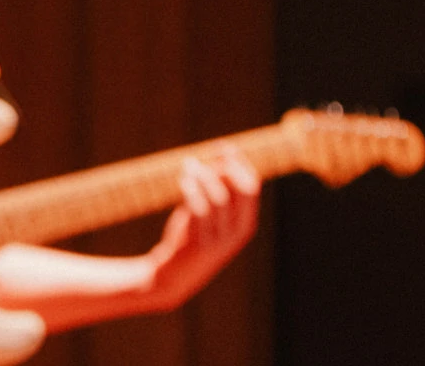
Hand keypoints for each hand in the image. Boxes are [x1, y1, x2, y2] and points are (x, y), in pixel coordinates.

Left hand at [144, 145, 260, 307]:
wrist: (172, 276)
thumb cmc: (190, 239)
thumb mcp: (207, 215)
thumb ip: (214, 192)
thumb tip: (216, 162)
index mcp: (244, 223)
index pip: (252, 187)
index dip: (239, 163)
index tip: (224, 146)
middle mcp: (237, 232)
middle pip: (244, 190)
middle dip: (230, 165)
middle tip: (213, 150)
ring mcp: (219, 239)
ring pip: (221, 198)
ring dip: (205, 175)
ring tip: (190, 164)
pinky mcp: (199, 242)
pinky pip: (200, 210)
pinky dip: (193, 190)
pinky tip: (184, 178)